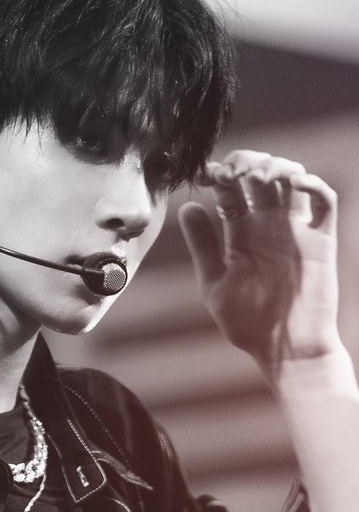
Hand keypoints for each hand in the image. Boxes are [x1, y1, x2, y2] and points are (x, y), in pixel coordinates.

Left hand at [178, 150, 339, 378]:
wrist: (286, 348)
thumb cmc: (249, 323)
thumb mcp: (215, 284)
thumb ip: (203, 246)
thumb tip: (187, 207)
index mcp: (240, 233)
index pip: (230, 190)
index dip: (219, 175)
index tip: (205, 171)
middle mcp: (268, 226)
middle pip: (261, 176)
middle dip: (246, 163)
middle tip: (233, 169)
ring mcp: (295, 229)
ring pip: (292, 179)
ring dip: (277, 167)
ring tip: (258, 176)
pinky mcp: (321, 239)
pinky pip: (324, 201)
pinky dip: (313, 184)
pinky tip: (294, 183)